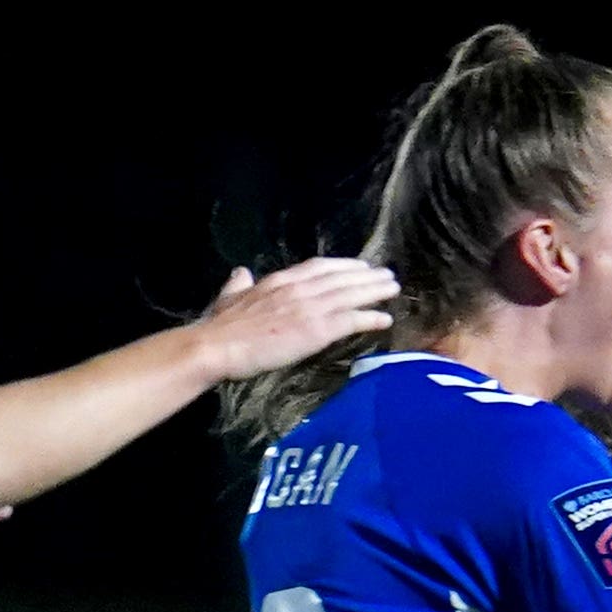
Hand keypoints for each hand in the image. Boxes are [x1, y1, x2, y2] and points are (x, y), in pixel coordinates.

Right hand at [185, 254, 398, 381]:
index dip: (342, 265)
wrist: (218, 345)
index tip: (359, 265)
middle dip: (366, 276)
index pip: (319, 267)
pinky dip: (370, 318)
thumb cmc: (220, 327)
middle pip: (341, 277)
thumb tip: (240, 272)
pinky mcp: (316, 330)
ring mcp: (309, 308)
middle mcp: (299, 289)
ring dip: (374, 291)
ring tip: (393, 290)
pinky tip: (385, 319)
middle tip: (387, 275)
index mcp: (280, 280)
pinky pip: (350, 321)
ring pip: (350, 295)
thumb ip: (239, 284)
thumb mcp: (229, 297)